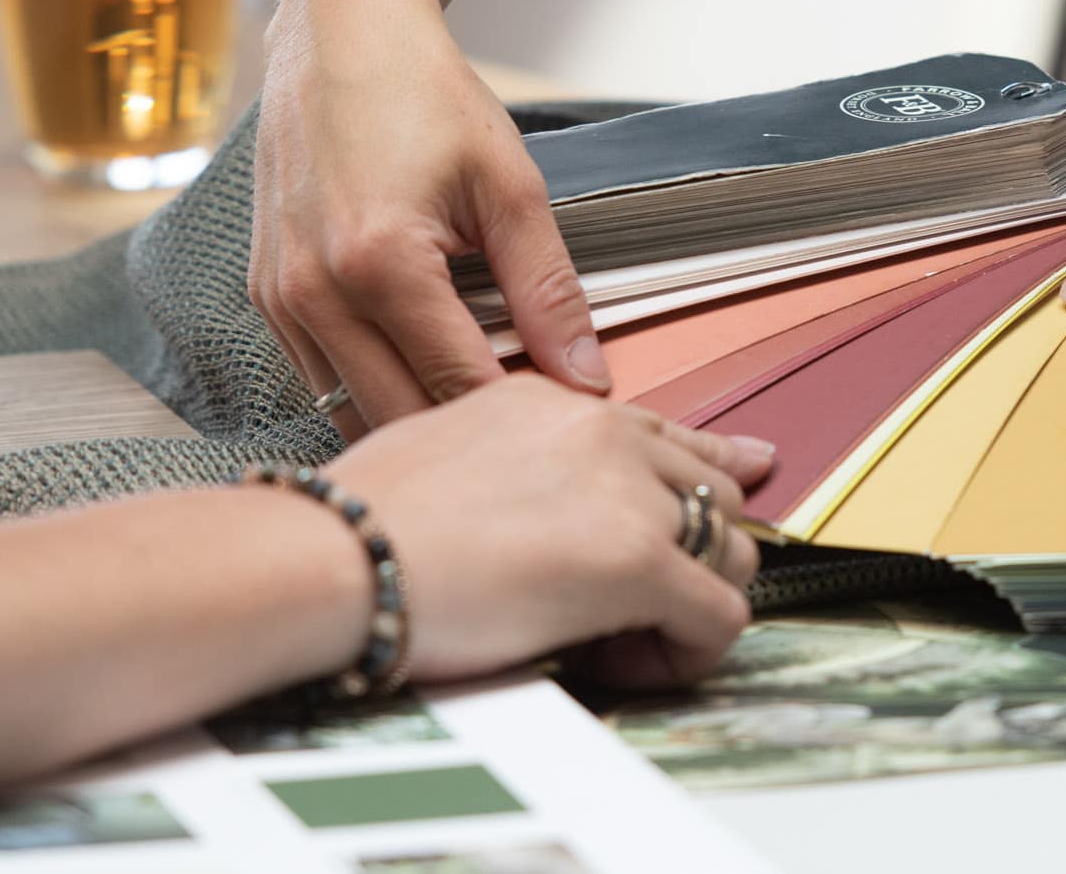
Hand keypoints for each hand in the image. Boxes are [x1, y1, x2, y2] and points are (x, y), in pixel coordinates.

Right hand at [251, 0, 608, 440]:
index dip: (520, 416)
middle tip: (526, 434)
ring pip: (352, 412)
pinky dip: (371, 389)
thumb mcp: (509, 186)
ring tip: (477, 408)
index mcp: (381, 264)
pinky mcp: (266, 296)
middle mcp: (315, 292)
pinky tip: (421, 372)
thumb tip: (587, 378)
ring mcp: (280, 299)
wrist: (337, 34)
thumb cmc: (423, 95)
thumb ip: (548, 291)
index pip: (461, 386)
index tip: (565, 427)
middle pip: (402, 418)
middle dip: (467, 436)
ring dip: (415, 421)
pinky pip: (321, 379)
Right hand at [330, 374, 772, 687]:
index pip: (660, 433)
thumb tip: (536, 516)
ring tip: (626, 643)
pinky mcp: (635, 558)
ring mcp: (625, 491)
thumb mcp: (442, 456)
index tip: (732, 492)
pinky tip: (636, 663)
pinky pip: (720, 613)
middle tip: (637, 606)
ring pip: (732, 548)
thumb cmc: (357, 525)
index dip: (703, 475)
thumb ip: (513, 469)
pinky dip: (691, 651)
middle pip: (712, 489)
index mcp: (549, 402)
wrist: (333, 554)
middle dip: (692, 552)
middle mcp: (599, 430)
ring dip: (694, 601)